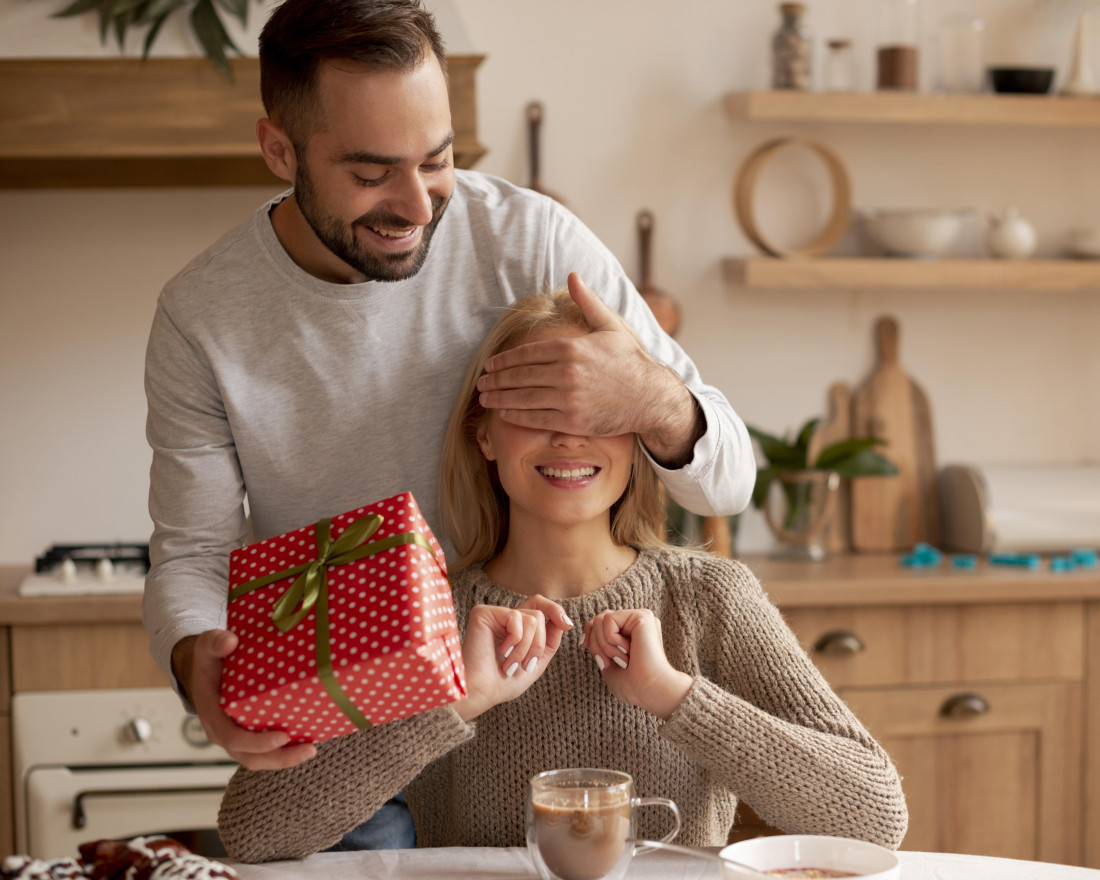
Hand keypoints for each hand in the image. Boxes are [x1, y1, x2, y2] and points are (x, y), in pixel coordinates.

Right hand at [172, 630, 316, 769]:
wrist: (205, 669)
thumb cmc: (209, 658)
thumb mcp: (208, 645)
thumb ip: (216, 642)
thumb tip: (231, 641)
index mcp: (212, 713)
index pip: (232, 737)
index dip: (257, 742)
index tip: (283, 736)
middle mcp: (222, 731)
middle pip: (249, 756)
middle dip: (279, 757)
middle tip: (309, 749)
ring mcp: (235, 736)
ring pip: (258, 759)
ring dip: (284, 759)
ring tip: (311, 749)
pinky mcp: (248, 734)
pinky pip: (264, 751)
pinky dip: (283, 750)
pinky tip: (306, 740)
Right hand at [454, 595, 572, 720]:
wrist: (481, 694)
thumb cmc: (502, 684)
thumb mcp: (536, 663)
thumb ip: (550, 641)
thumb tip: (564, 620)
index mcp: (515, 627)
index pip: (539, 605)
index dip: (556, 611)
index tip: (568, 625)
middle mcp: (503, 618)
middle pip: (539, 611)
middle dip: (540, 642)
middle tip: (527, 665)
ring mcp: (493, 614)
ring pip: (532, 618)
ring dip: (528, 648)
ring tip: (511, 665)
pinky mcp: (483, 613)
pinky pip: (516, 618)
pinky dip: (516, 641)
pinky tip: (501, 652)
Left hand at [477, 273, 701, 466]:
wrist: (650, 397)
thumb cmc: (629, 361)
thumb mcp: (609, 326)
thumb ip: (587, 302)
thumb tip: (572, 276)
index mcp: (572, 348)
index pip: (526, 353)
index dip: (504, 360)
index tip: (490, 365)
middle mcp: (567, 373)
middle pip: (520, 376)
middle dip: (497, 380)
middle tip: (481, 383)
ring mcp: (569, 399)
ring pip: (524, 398)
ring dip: (500, 398)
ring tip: (486, 398)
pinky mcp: (573, 421)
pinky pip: (536, 418)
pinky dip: (517, 416)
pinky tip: (504, 413)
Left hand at [581, 609, 691, 719]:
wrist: (650, 691)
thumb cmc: (632, 685)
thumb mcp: (607, 660)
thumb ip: (599, 642)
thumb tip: (589, 628)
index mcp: (631, 632)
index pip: (601, 621)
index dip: (588, 632)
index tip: (584, 646)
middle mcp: (637, 622)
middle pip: (598, 619)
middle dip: (595, 644)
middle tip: (609, 663)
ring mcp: (641, 617)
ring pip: (601, 619)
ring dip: (604, 646)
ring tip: (622, 660)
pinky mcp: (642, 616)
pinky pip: (609, 619)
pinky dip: (611, 640)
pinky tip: (628, 651)